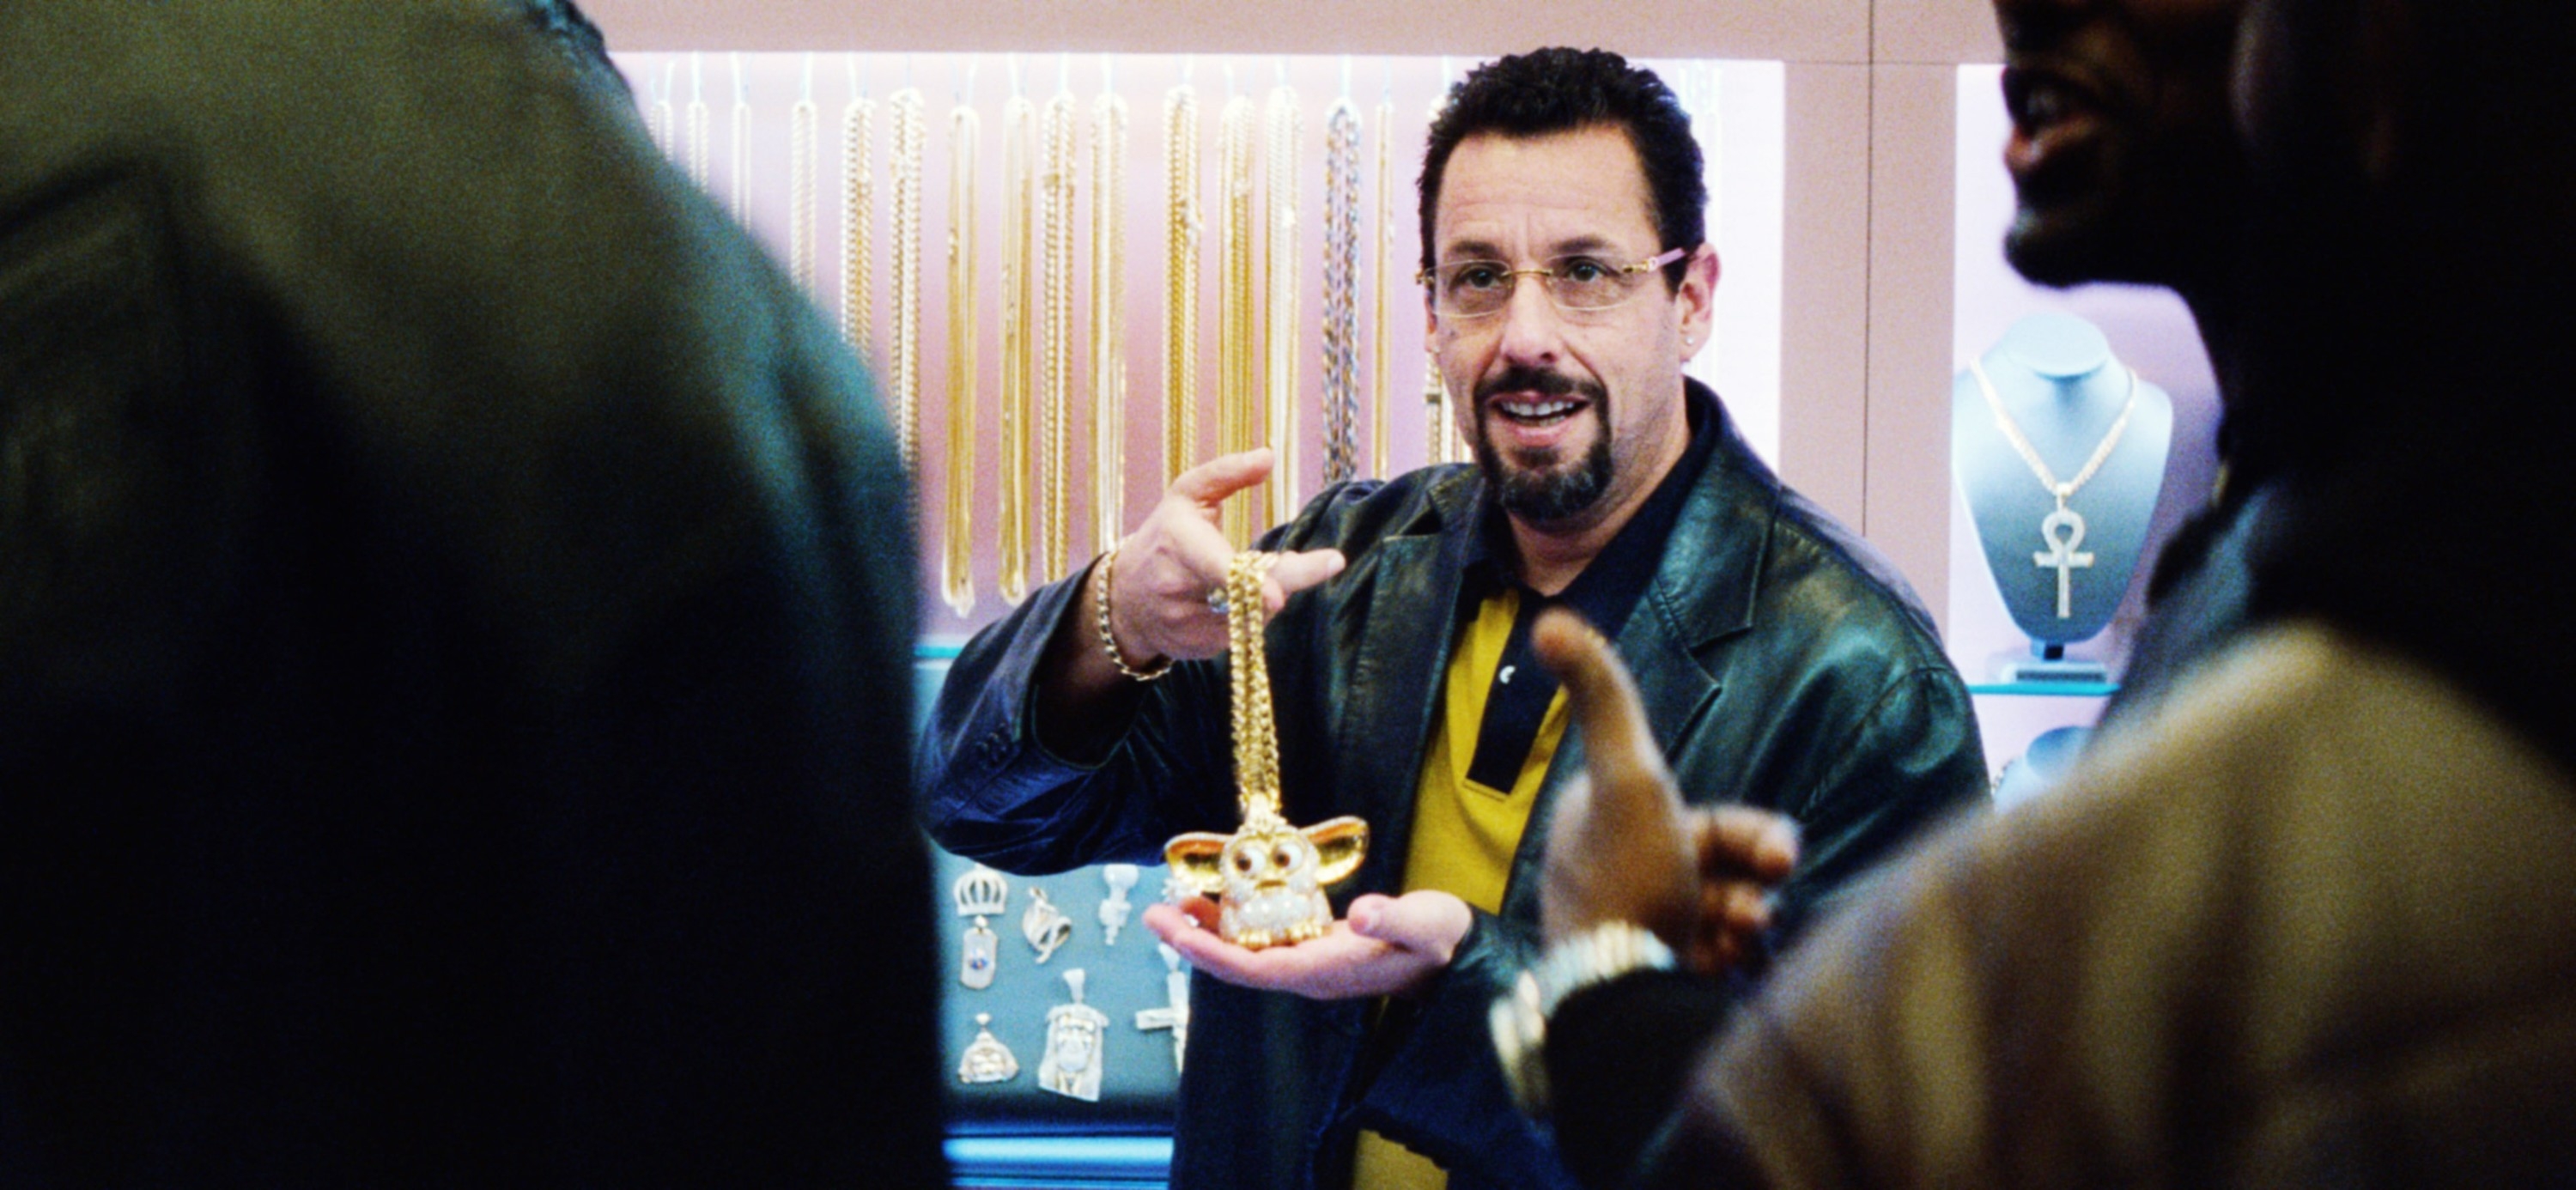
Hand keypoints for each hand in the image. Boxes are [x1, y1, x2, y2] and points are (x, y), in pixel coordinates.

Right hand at [1104, 448, 1345, 665]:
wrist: (1123, 598)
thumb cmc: (1164, 536)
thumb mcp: (1186, 495)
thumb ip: (1226, 473)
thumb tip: (1268, 456)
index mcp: (1178, 545)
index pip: (1223, 567)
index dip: (1261, 579)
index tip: (1296, 585)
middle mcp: (1179, 590)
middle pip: (1248, 596)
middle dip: (1290, 580)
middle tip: (1332, 561)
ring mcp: (1187, 626)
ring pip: (1253, 616)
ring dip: (1269, 594)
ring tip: (1257, 572)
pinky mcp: (1198, 650)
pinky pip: (1243, 634)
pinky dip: (1252, 615)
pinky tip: (1239, 599)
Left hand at [1141, 890, 1472, 1000]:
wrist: (1456, 954)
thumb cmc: (1442, 939)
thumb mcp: (1426, 924)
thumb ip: (1395, 919)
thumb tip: (1364, 915)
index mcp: (1326, 973)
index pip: (1256, 970)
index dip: (1212, 954)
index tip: (1177, 935)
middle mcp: (1309, 975)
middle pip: (1237, 966)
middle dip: (1192, 944)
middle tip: (1153, 913)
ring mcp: (1309, 964)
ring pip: (1244, 954)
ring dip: (1206, 932)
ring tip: (1171, 904)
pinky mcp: (1312, 949)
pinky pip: (1260, 941)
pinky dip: (1232, 923)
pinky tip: (1214, 902)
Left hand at [1532, 609, 1797, 975]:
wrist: (1619, 994)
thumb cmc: (1629, 880)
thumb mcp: (1624, 773)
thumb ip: (1602, 694)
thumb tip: (1551, 618)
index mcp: (1615, 827)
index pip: (1714, 826)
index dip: (1759, 840)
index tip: (1784, 859)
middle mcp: (1624, 875)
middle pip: (1727, 874)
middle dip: (1756, 889)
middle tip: (1761, 913)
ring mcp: (1639, 932)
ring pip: (1729, 919)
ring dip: (1747, 927)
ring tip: (1738, 945)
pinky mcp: (1653, 982)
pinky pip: (1719, 965)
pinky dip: (1734, 966)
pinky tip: (1728, 972)